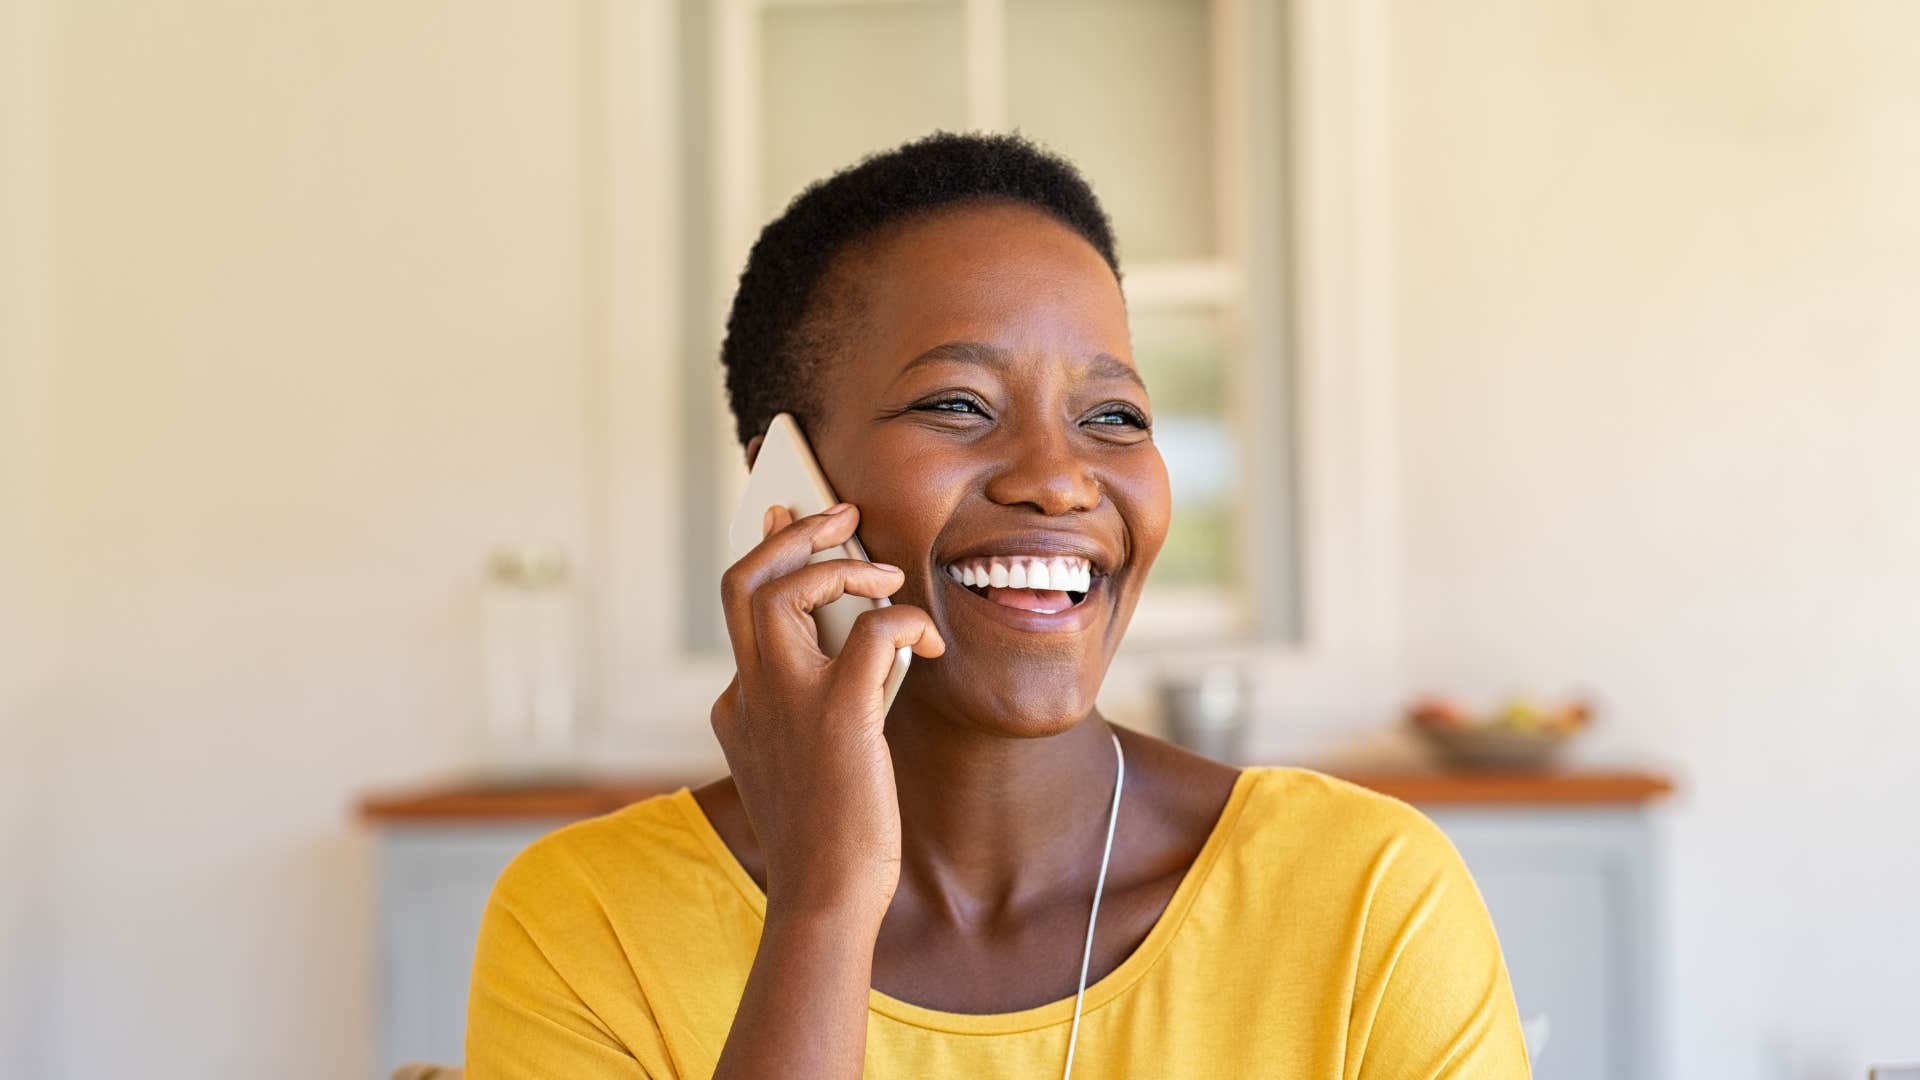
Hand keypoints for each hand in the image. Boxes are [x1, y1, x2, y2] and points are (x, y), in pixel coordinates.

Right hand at [710, 503, 944, 923]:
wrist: (825, 898)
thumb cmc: (828, 835)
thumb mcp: (801, 759)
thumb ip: (809, 703)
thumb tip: (856, 642)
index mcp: (736, 705)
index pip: (739, 607)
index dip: (767, 556)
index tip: (784, 520)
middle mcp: (749, 694)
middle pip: (744, 579)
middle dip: (791, 533)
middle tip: (839, 514)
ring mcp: (786, 702)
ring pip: (783, 589)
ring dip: (839, 564)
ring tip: (884, 574)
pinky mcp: (838, 715)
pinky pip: (870, 632)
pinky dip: (902, 620)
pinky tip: (927, 643)